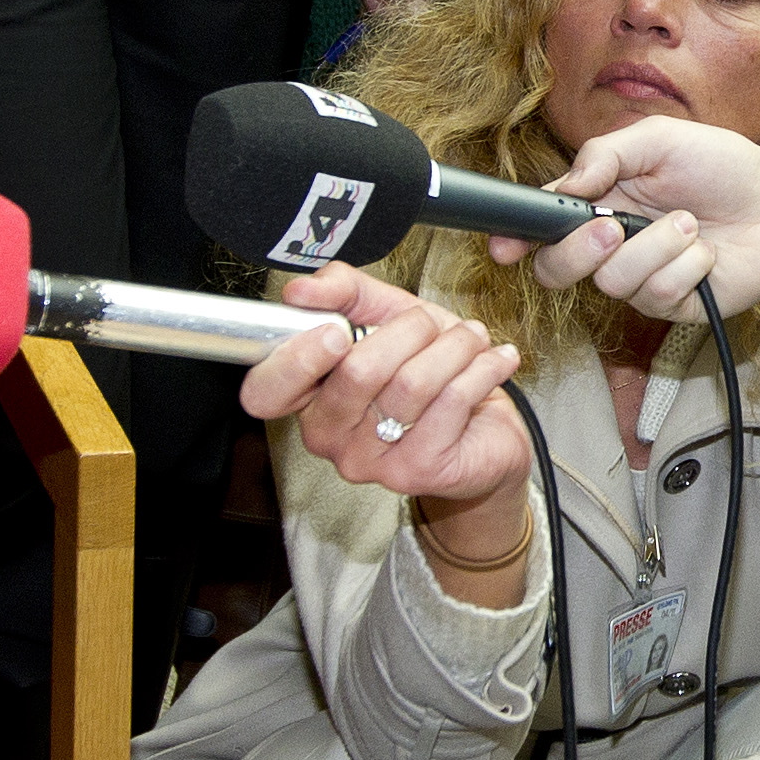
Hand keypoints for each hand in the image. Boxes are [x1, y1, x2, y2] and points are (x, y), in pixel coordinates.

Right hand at [253, 266, 532, 512]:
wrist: (486, 430)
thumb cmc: (431, 372)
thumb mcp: (386, 316)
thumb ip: (344, 292)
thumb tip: (302, 288)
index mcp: (308, 397)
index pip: (265, 391)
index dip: (297, 358)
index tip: (337, 330)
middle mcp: (329, 436)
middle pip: (356, 371)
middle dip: (409, 329)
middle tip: (430, 324)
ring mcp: (370, 461)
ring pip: (412, 383)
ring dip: (454, 345)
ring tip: (470, 339)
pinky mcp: (417, 471)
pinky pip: (451, 402)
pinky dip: (481, 368)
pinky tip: (494, 361)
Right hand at [499, 117, 759, 315]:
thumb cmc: (720, 166)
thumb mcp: (657, 140)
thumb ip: (605, 155)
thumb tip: (566, 186)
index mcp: (597, 204)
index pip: (542, 228)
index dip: (514, 239)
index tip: (502, 246)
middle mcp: (611, 247)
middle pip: (557, 271)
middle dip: (578, 252)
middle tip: (614, 226)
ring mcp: (640, 280)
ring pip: (612, 283)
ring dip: (655, 247)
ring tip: (689, 223)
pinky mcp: (673, 306)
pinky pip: (656, 295)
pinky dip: (685, 266)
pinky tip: (705, 251)